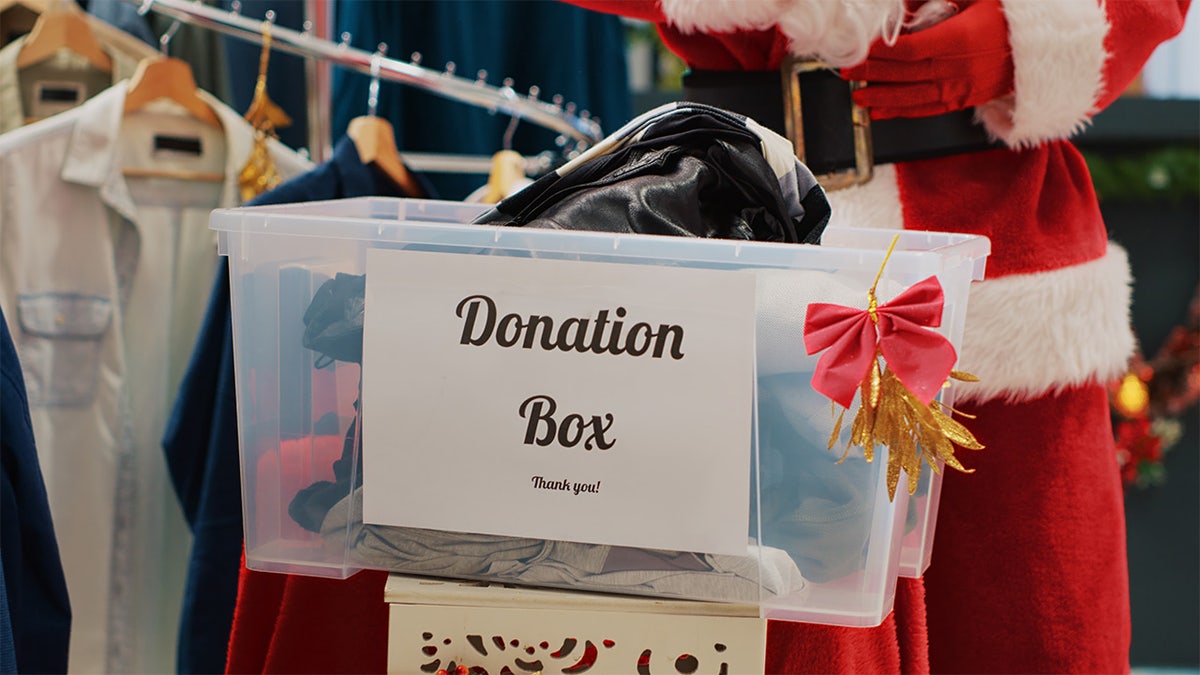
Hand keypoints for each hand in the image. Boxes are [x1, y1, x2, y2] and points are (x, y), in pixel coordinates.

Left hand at [840, 0, 1014, 119]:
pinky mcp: (965, 100)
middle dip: (873, 73)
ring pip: (913, 97)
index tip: (863, 49)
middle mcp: (960, 68)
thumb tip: (900, 5)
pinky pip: (928, 109)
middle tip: (848, 71)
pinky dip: (902, 111)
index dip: (882, 52)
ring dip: (882, 98)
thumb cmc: (1005, 15)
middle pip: (906, 74)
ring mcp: (963, 87)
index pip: (911, 49)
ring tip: (857, 96)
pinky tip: (881, 112)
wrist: (1041, 45)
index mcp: (960, 39)